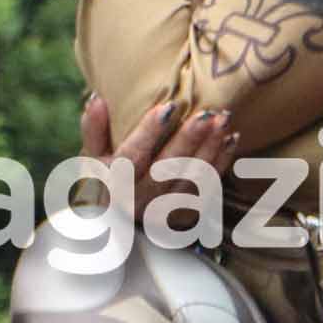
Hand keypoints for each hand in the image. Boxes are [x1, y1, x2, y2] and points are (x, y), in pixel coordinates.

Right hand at [82, 91, 237, 217]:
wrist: (118, 223)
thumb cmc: (105, 180)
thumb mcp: (91, 157)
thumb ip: (93, 129)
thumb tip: (97, 99)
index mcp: (113, 185)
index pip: (131, 158)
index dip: (149, 132)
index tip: (168, 107)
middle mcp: (138, 201)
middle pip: (166, 169)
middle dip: (189, 140)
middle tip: (208, 114)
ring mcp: (164, 211)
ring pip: (191, 179)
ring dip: (210, 149)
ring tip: (223, 121)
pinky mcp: (186, 215)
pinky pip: (208, 188)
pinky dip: (220, 163)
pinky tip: (231, 139)